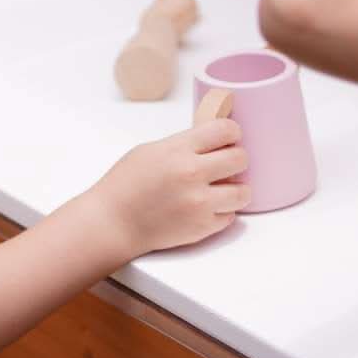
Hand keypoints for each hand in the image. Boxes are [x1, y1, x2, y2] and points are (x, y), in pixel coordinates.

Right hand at [91, 115, 248, 255]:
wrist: (113, 222)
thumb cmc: (125, 185)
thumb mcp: (150, 150)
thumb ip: (183, 144)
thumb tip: (211, 142)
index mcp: (179, 150)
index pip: (226, 130)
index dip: (232, 132)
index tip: (229, 138)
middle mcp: (193, 174)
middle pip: (241, 158)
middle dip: (236, 159)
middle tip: (227, 163)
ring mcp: (199, 202)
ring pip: (243, 192)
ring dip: (236, 188)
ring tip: (222, 188)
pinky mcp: (201, 227)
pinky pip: (231, 216)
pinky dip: (223, 211)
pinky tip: (208, 207)